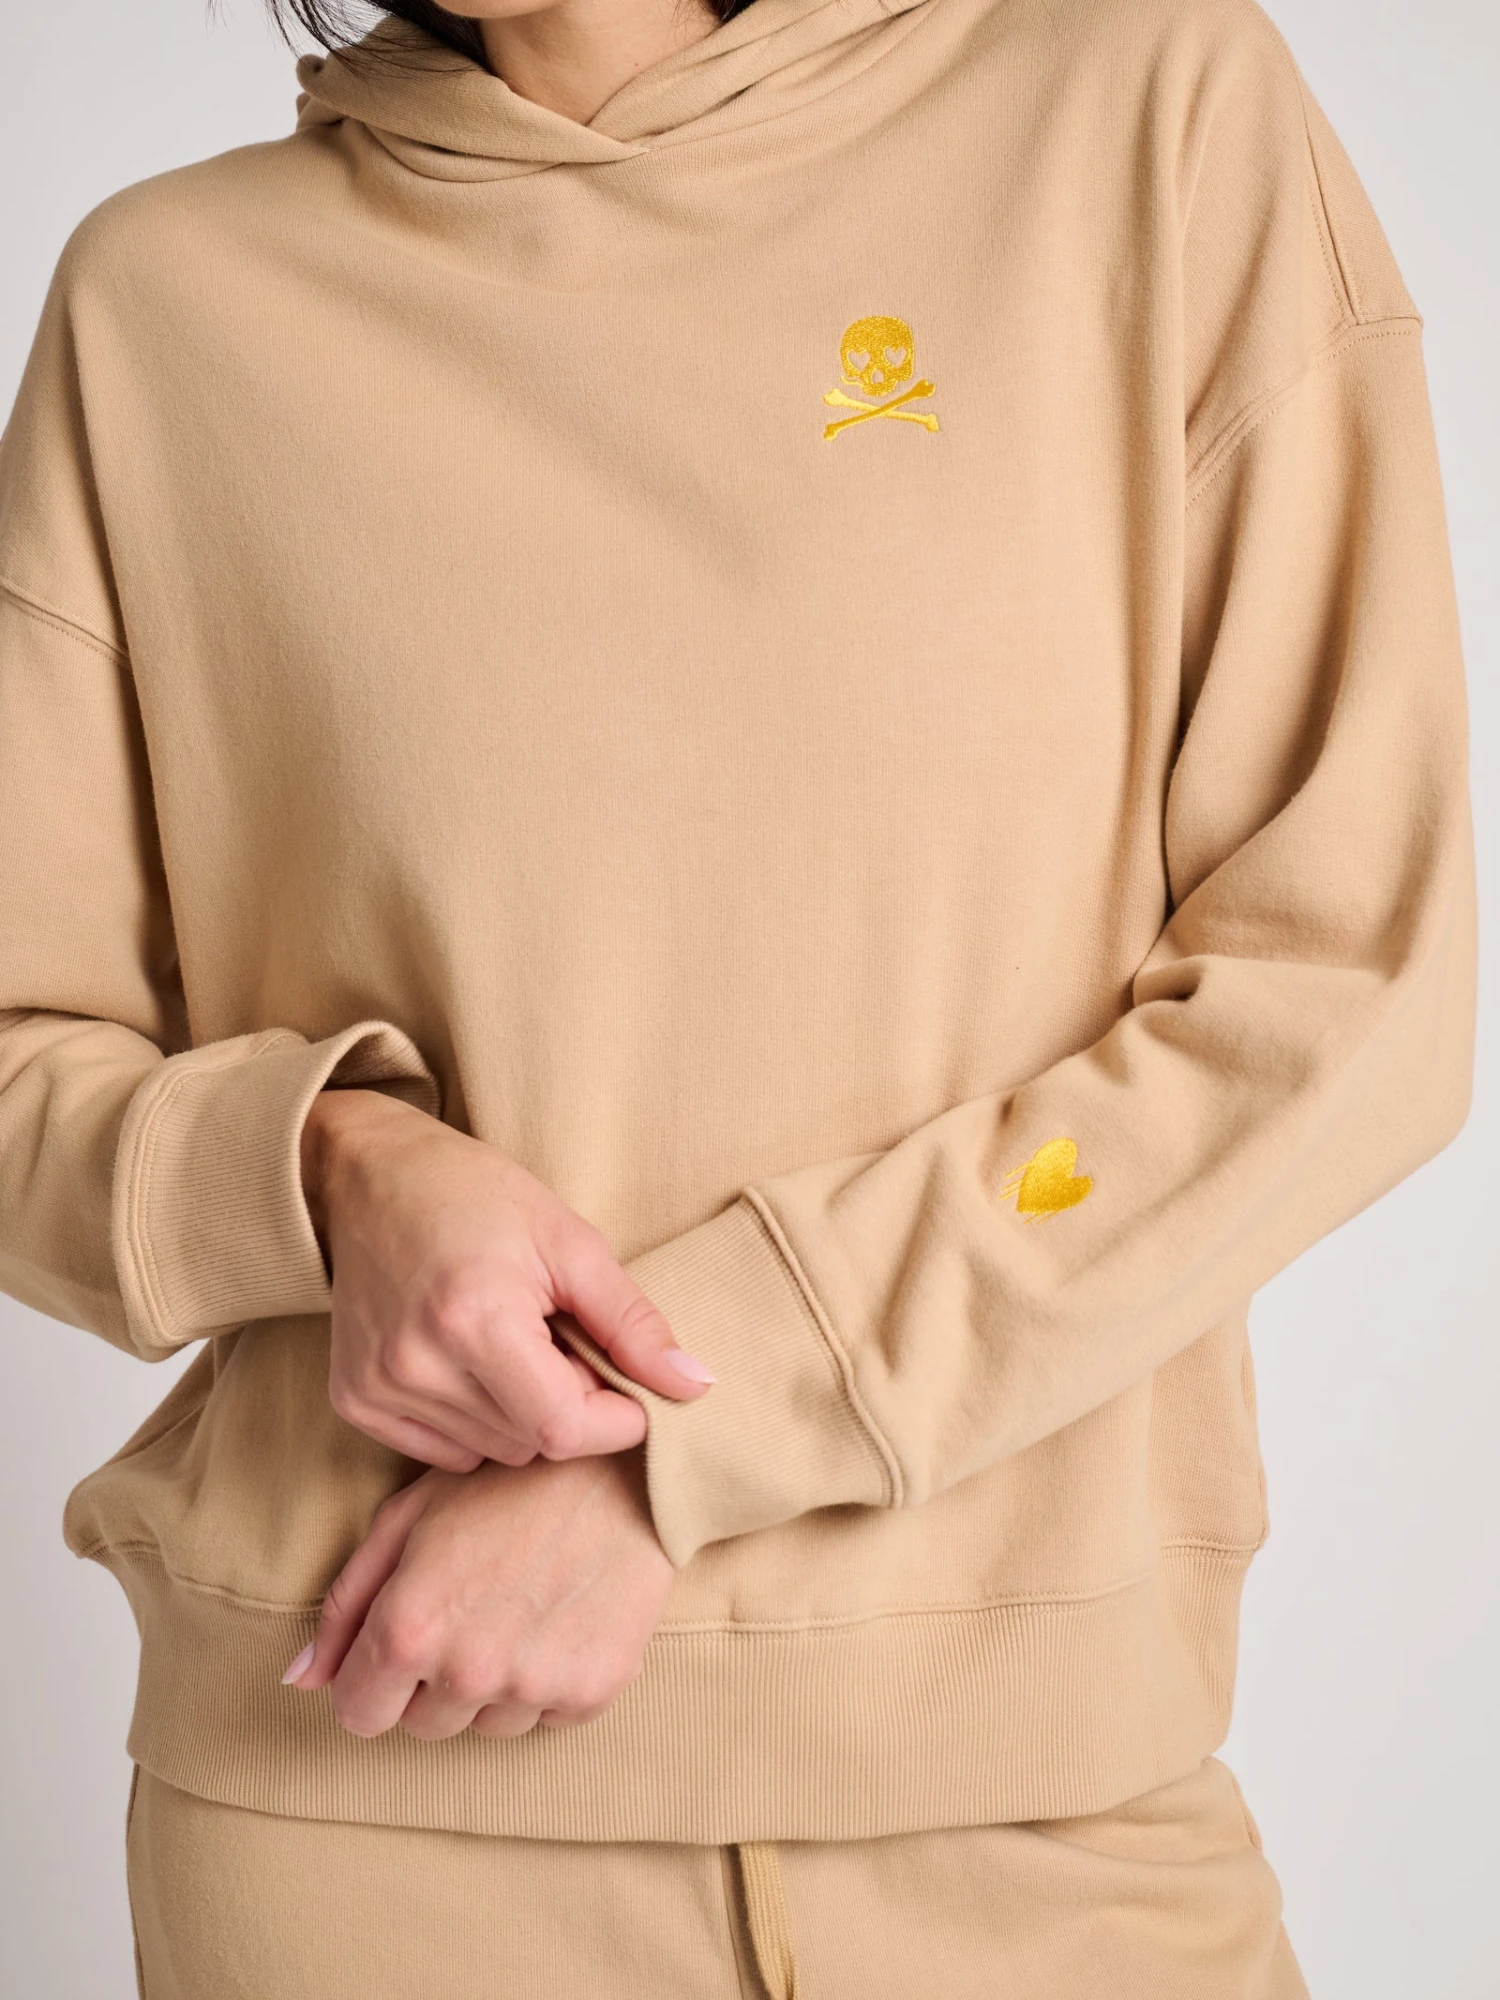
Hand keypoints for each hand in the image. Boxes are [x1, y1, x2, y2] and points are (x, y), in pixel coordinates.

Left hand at [281, 1454, 673, 1739]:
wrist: (626, 1466)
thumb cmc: (508, 1479)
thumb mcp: (409, 1518)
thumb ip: (346, 1603)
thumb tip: (300, 1679)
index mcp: (409, 1628)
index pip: (358, 1715)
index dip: (371, 1680)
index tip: (402, 1645)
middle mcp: (467, 1671)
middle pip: (423, 1726)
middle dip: (433, 1680)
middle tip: (474, 1606)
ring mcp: (533, 1688)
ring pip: (487, 1725)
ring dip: (495, 1684)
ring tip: (523, 1605)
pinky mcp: (592, 1694)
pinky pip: (548, 1718)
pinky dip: (552, 1680)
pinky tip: (562, 1616)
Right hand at [301, 1089, 712, 1473]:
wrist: (371, 1176)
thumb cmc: (477, 1196)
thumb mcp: (570, 1242)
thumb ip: (632, 1322)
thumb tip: (697, 1386)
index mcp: (475, 1317)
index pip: (563, 1428)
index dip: (613, 1419)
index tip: (628, 1390)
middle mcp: (417, 1362)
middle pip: (531, 1442)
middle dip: (566, 1403)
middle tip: (555, 1338)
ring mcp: (378, 1386)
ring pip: (492, 1451)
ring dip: (519, 1412)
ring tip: (508, 1341)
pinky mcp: (354, 1400)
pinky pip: (443, 1452)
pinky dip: (472, 1420)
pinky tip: (466, 1361)